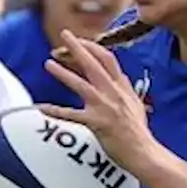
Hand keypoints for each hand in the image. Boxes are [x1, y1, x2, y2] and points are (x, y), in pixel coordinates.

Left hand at [41, 30, 156, 177]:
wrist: (143, 152)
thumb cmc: (139, 133)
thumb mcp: (136, 105)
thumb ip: (125, 90)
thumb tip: (120, 80)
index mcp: (122, 87)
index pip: (107, 58)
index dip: (93, 47)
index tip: (81, 41)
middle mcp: (113, 93)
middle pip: (92, 63)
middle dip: (77, 47)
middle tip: (64, 35)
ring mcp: (104, 107)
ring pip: (80, 84)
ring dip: (62, 72)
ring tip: (48, 63)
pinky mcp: (96, 123)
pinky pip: (72, 115)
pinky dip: (56, 111)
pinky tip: (43, 107)